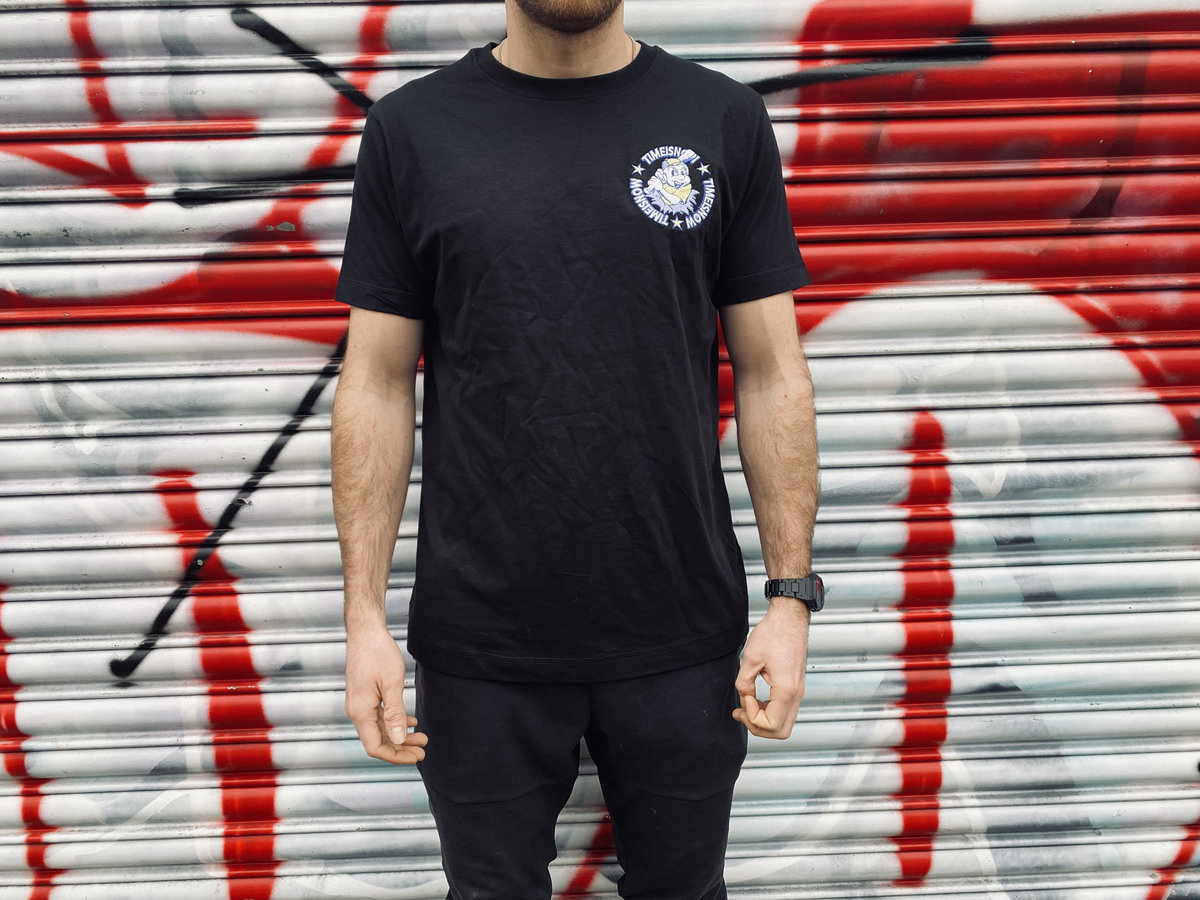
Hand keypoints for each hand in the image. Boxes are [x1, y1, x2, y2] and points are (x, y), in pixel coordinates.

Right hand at [345, 623, 427, 763]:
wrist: (366, 631)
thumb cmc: (377, 653)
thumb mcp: (392, 684)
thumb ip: (395, 714)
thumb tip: (398, 740)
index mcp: (360, 711)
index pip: (375, 746)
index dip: (396, 756)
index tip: (416, 756)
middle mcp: (356, 711)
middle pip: (378, 740)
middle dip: (401, 748)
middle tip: (422, 751)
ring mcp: (359, 704)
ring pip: (380, 729)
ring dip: (399, 735)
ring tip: (421, 737)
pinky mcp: (364, 696)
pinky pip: (379, 717)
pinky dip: (394, 722)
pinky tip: (410, 722)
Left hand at [732, 598, 810, 738]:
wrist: (789, 619)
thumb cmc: (774, 633)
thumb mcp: (751, 657)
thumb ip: (744, 682)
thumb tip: (743, 695)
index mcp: (786, 690)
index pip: (770, 724)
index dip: (752, 717)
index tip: (744, 697)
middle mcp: (796, 694)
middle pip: (781, 732)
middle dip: (758, 727)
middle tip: (742, 711)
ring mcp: (798, 691)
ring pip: (784, 723)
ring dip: (764, 721)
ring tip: (746, 705)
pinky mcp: (796, 687)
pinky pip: (785, 711)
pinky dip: (770, 712)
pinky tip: (756, 700)